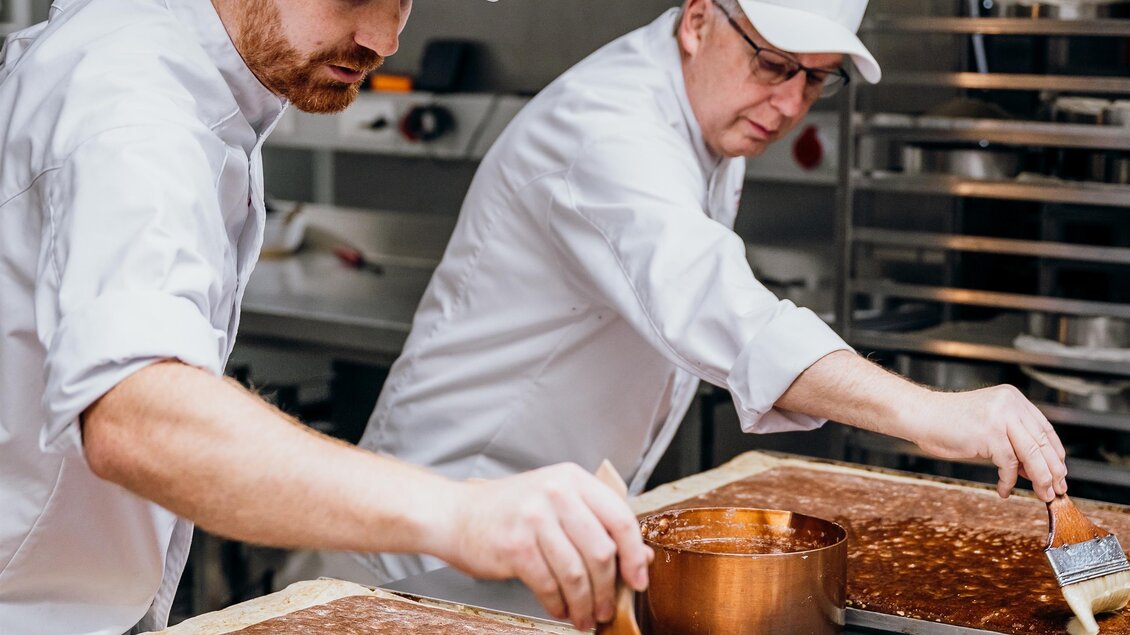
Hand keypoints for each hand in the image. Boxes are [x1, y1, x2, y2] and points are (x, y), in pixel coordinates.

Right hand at [427, 463, 652, 630]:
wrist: (455, 515)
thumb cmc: (510, 511)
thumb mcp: (557, 504)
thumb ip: (597, 525)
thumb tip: (640, 557)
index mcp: (572, 479)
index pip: (620, 517)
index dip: (634, 554)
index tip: (639, 579)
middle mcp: (555, 493)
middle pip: (601, 550)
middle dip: (609, 588)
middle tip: (607, 608)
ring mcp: (534, 518)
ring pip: (576, 573)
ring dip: (584, 603)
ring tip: (584, 616)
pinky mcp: (515, 545)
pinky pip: (548, 585)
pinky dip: (558, 604)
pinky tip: (560, 609)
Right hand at [910, 385, 1067, 501]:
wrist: (921, 415)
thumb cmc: (948, 422)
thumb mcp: (987, 425)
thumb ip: (1011, 439)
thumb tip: (1033, 468)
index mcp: (1013, 399)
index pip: (1045, 429)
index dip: (1055, 454)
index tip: (1060, 472)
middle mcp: (1010, 404)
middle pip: (1042, 443)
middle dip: (1052, 471)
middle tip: (1057, 489)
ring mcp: (1001, 417)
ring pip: (1031, 455)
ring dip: (1039, 479)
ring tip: (1041, 494)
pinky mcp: (989, 433)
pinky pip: (1008, 464)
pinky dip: (1008, 481)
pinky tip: (1004, 490)